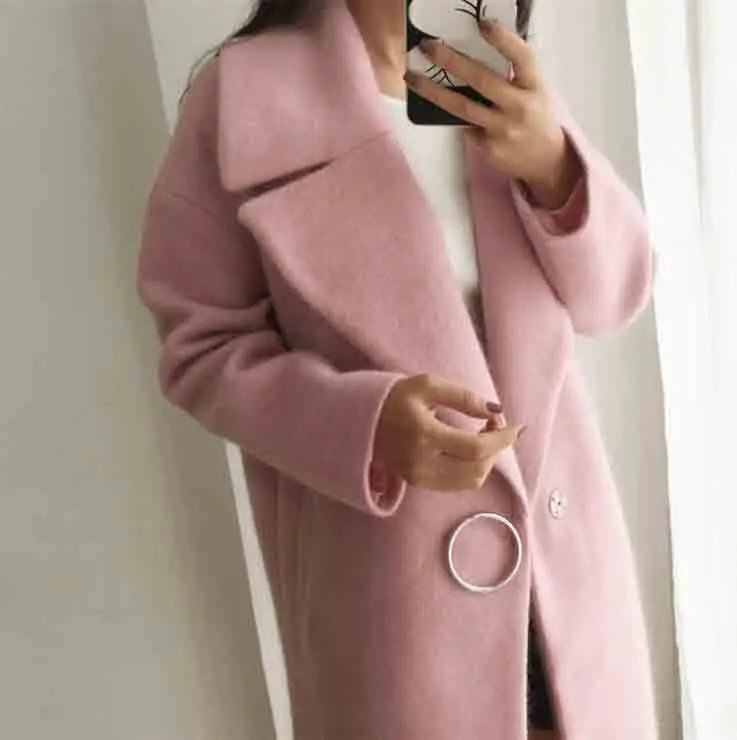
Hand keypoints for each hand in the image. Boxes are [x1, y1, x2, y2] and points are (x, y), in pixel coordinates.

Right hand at [373, 373, 525, 491]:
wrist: (358, 420)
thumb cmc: (394, 397)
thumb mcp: (427, 385)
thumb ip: (464, 397)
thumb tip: (495, 410)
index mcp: (425, 435)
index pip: (477, 448)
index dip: (503, 439)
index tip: (516, 426)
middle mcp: (422, 463)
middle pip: (478, 468)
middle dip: (497, 448)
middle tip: (495, 424)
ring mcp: (419, 477)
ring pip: (470, 481)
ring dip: (487, 460)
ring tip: (484, 436)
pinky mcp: (417, 483)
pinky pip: (457, 484)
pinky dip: (473, 469)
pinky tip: (470, 449)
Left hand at [403, 19, 582, 209]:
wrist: (546, 160)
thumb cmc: (535, 116)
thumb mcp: (534, 90)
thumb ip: (513, 72)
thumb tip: (477, 47)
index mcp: (534, 86)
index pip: (521, 57)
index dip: (502, 39)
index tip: (482, 24)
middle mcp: (520, 107)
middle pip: (482, 80)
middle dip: (452, 61)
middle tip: (428, 47)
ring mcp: (503, 130)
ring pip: (462, 108)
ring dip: (433, 92)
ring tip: (412, 78)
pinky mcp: (489, 148)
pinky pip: (464, 127)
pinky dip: (453, 116)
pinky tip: (444, 107)